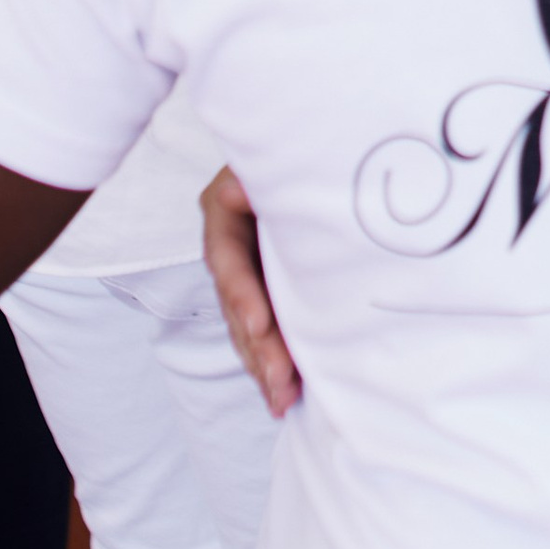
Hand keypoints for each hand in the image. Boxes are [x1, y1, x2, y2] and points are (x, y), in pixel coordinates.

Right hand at [202, 166, 299, 415]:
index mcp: (225, 205)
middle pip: (236, 299)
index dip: (241, 293)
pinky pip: (261, 329)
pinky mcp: (265, 288)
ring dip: (263, 364)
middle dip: (257, 346)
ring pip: (246, 323)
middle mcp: (228, 240)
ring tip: (282, 400)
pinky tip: (283, 395)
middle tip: (280, 382)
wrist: (324, 149)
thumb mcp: (284, 159)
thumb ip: (265, 182)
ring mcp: (244, 267)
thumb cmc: (309, 148)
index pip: (225, 254)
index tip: (262, 326)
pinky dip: (271, 360)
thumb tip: (241, 194)